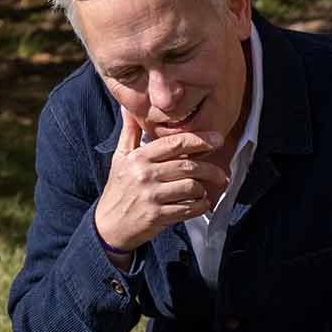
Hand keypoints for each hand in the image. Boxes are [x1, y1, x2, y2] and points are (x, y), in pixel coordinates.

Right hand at [94, 112, 230, 251]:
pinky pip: (188, 209)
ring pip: (191, 187)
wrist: (109, 225)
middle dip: (210, 169)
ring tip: (205, 190)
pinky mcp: (157, 216)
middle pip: (188, 166)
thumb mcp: (120, 158)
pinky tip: (201, 204)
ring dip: (204, 189)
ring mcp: (152, 196)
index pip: (174, 143)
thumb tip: (128, 107)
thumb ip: (130, 132)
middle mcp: (145, 175)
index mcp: (139, 158)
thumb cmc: (118, 190)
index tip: (217, 139)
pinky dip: (200, 206)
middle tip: (221, 173)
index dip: (199, 139)